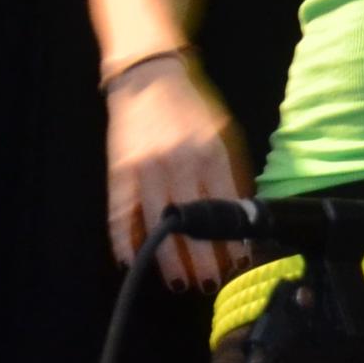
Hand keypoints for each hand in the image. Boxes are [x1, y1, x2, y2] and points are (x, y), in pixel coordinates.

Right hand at [106, 60, 248, 288]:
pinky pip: (120, 215)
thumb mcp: (225, 135)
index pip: (226, 207)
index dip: (231, 239)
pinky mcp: (119, 172)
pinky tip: (133, 262)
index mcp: (212, 153)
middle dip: (202, 259)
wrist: (149, 79)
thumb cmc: (193, 109)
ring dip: (167, 259)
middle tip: (210, 283)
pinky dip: (124, 241)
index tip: (238, 262)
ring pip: (157, 225)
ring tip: (179, 283)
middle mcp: (179, 163)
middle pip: (193, 223)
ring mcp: (146, 169)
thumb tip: (244, 214)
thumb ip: (233, 173)